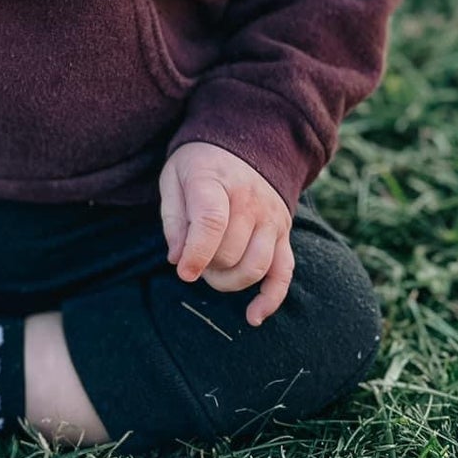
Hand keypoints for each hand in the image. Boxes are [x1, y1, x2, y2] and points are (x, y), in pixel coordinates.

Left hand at [159, 141, 293, 324]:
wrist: (245, 142)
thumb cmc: (200, 165)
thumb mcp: (174, 179)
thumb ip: (173, 219)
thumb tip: (177, 259)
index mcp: (216, 180)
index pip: (212, 222)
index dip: (197, 254)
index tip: (184, 273)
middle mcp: (250, 200)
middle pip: (230, 252)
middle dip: (207, 267)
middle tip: (194, 258)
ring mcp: (271, 218)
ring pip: (255, 267)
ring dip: (229, 282)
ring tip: (213, 271)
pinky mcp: (284, 233)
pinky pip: (284, 273)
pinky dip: (270, 299)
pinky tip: (253, 316)